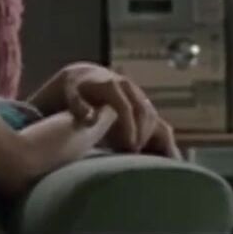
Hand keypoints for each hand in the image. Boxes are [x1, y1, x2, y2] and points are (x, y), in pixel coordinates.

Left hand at [57, 64, 180, 159]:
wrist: (86, 77)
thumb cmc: (76, 91)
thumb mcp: (71, 95)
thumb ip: (78, 107)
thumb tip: (90, 118)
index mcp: (112, 86)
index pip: (126, 107)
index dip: (129, 127)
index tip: (129, 146)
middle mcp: (129, 88)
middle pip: (144, 112)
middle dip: (142, 134)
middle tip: (135, 154)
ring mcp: (138, 95)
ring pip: (153, 117)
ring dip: (149, 137)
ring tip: (140, 156)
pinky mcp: (144, 105)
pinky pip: (157, 121)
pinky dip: (160, 139)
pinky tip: (160, 156)